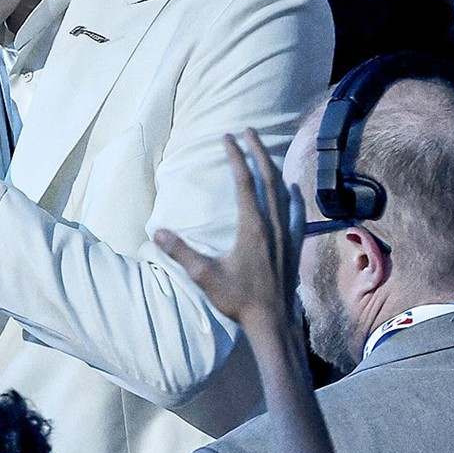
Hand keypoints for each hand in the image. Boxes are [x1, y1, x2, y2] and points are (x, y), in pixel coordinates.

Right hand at [154, 129, 302, 339]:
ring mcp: (286, 234)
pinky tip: (292, 188)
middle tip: (249, 131)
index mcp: (252, 227)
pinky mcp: (293, 245)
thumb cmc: (238, 299)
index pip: (243, 181)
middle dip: (258, 151)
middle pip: (268, 178)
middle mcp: (272, 224)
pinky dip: (292, 194)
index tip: (227, 137)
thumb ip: (181, 252)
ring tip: (266, 152)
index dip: (235, 156)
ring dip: (274, 167)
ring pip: (283, 191)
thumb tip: (157, 232)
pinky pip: (295, 211)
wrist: (273, 321)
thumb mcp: (205, 276)